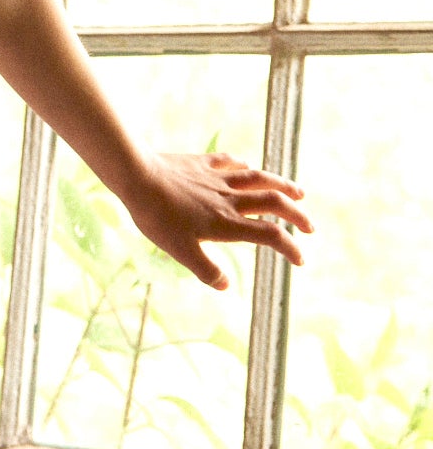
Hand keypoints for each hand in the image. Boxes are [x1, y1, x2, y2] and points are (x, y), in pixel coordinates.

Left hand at [122, 149, 310, 291]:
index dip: (290, 248)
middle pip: (274, 203)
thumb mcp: (180, 251)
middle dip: (297, 215)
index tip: (300, 260)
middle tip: (310, 226)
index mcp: (227, 223)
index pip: (270, 235)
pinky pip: (230, 163)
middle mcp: (229, 199)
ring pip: (259, 178)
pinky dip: (244, 167)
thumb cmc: (157, 217)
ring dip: (282, 185)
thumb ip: (206, 269)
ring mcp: (217, 178)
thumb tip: (227, 285)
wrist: (138, 177)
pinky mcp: (203, 163)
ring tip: (299, 192)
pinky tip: (248, 167)